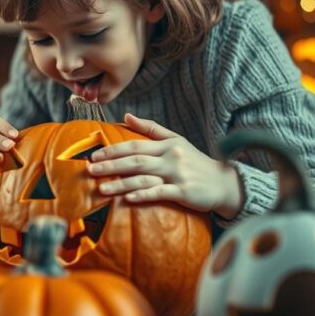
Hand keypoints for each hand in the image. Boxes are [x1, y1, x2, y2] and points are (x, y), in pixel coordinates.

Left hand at [89, 113, 242, 218]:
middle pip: (135, 161)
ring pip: (144, 178)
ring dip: (121, 184)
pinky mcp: (184, 192)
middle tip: (90, 170)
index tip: (93, 155)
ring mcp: (177, 176)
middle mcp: (170, 158)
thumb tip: (125, 115)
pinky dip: (144, 195)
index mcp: (166, 145)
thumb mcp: (175, 140)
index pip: (134, 145)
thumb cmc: (196, 162)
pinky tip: (128, 199)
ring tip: (101, 189)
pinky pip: (160, 193)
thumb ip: (150, 128)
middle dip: (111, 165)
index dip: (113, 150)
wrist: (224, 183)